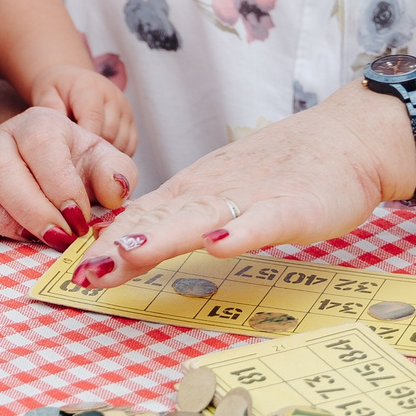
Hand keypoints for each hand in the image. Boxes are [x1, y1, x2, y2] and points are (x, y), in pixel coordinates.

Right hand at [0, 106, 134, 247]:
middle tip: (56, 238)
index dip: (60, 185)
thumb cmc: (77, 176)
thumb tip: (113, 189)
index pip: (40, 142)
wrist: (50, 186)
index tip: (79, 220)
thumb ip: (117, 174)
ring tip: (26, 239)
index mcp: (38, 125)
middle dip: (30, 210)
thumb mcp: (105, 169)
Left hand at [24, 63, 136, 153]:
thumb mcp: (45, 93)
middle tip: (75, 165)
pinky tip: (98, 159)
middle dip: (93, 153)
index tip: (69, 159)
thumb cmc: (57, 89)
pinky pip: (130, 147)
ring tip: (86, 163)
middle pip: (109, 135)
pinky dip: (116, 156)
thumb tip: (56, 131)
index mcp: (91, 88)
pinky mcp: (131, 123)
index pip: (93, 122)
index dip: (82, 144)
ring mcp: (125, 110)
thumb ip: (49, 109)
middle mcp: (114, 97)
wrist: (73, 80)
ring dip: (105, 156)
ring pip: (122, 143)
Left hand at [65, 90, 390, 290]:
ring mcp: (251, 199)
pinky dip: (240, 233)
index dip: (106, 246)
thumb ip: (177, 218)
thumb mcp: (219, 195)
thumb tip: (124, 244)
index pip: (140, 220)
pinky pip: (263, 221)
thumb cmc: (281, 174)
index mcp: (193, 194)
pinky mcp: (291, 208)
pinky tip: (218, 244)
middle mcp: (212, 193)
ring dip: (163, 238)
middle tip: (82, 274)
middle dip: (119, 249)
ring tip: (128, 254)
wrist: (343, 141)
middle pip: (159, 222)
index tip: (71, 273)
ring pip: (200, 220)